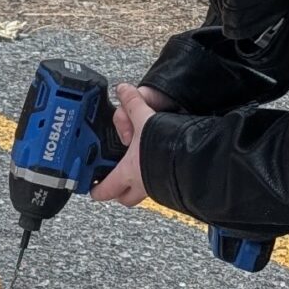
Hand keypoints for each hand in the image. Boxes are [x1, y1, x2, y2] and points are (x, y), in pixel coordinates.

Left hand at [92, 83, 170, 207]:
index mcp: (128, 172)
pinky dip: (157, 179)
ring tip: (139, 168)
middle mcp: (142, 185)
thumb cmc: (166, 145)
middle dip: (118, 192)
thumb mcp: (145, 118)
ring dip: (138, 184)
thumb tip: (124, 90)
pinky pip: (160, 188)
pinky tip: (160, 165)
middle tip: (114, 183)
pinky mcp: (174, 188)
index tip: (92, 189)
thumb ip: (133, 103)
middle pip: (125, 198)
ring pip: (143, 193)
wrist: (196, 158)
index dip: (97, 190)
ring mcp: (158, 189)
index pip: (106, 189)